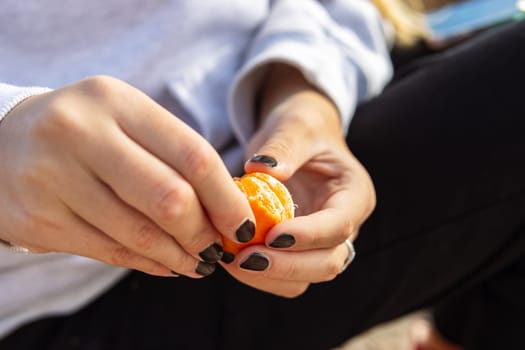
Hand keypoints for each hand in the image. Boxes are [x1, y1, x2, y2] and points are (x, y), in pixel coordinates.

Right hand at [0, 76, 253, 277]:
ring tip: (200, 261)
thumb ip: (175, 156)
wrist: (4, 142)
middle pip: (169, 198)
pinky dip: (150, 263)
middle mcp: (80, 133)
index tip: (244, 224)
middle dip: (205, 233)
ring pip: (140, 233)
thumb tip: (228, 208)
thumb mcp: (127, 122)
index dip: (226, 198)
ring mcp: (52, 177)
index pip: (192, 154)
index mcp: (116, 101)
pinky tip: (168, 264)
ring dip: (180, 255)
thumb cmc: (86, 133)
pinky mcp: (37, 218)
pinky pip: (111, 252)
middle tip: (219, 246)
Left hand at [221, 65, 374, 296]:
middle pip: (327, 264)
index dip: (308, 236)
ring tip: (231, 258)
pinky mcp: (297, 252)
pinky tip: (231, 256)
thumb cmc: (302, 129)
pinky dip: (257, 274)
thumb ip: (283, 147)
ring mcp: (321, 244)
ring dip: (268, 276)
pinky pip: (282, 276)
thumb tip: (262, 169)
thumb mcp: (296, 126)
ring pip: (303, 279)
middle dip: (285, 266)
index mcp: (354, 195)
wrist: (298, 140)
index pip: (339, 226)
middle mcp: (344, 226)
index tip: (272, 235)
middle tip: (244, 258)